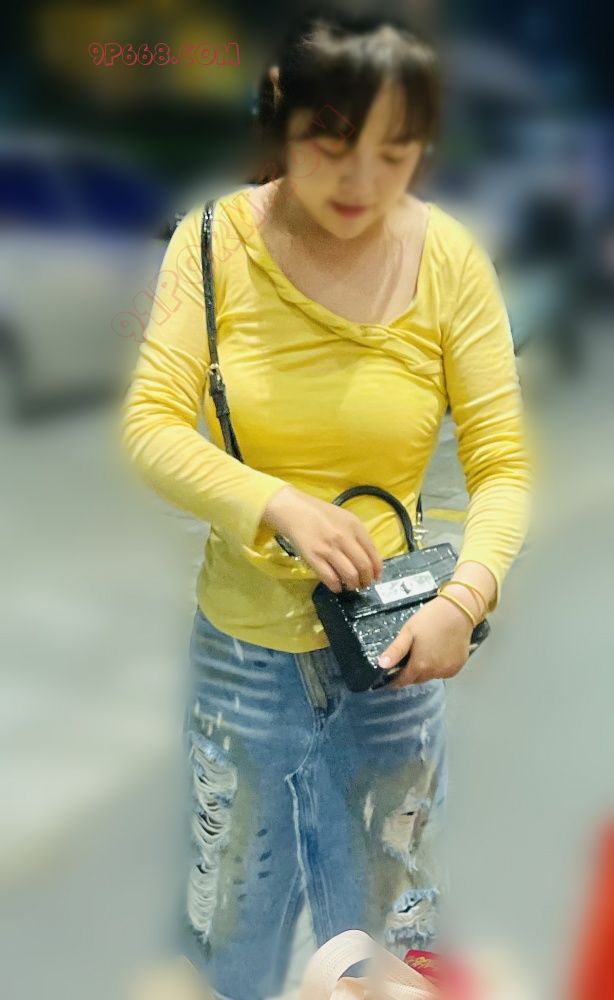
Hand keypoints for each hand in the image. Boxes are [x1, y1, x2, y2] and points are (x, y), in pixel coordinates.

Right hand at [260, 485, 383, 591]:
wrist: (293, 510)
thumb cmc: (320, 513)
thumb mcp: (344, 518)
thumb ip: (357, 535)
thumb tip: (367, 559)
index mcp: (355, 526)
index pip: (372, 552)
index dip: (377, 569)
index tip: (376, 577)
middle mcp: (344, 537)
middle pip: (363, 566)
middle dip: (366, 580)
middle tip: (364, 584)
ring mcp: (329, 548)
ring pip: (350, 574)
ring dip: (353, 585)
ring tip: (350, 586)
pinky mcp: (313, 558)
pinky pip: (330, 578)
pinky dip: (336, 586)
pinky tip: (336, 587)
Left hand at [377, 596, 474, 688]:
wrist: (457, 612)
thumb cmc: (430, 619)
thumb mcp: (408, 631)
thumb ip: (395, 650)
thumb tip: (381, 665)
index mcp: (420, 665)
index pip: (404, 681)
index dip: (395, 681)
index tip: (390, 678)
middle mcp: (435, 672)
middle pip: (417, 679)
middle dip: (410, 674)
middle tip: (408, 659)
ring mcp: (448, 671)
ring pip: (431, 676)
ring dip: (425, 671)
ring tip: (424, 654)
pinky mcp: (458, 666)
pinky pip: (443, 672)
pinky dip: (438, 667)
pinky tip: (437, 654)